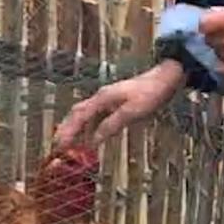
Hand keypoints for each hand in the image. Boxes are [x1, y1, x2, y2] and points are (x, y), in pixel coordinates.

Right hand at [56, 62, 187, 145]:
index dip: (68, 131)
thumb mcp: (132, 112)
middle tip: (58, 145)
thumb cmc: (151, 94)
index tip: (60, 145)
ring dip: (76, 128)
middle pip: (77, 113)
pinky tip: (92, 136)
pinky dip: (90, 127)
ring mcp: (108, 99)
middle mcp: (101, 97)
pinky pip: (97, 116)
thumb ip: (112, 125)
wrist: (166, 78)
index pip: (78, 116)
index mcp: (102, 98)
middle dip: (66, 129)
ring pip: (86, 114)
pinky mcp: (116, 102)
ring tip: (70, 142)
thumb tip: (94, 140)